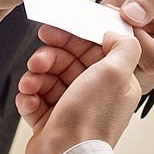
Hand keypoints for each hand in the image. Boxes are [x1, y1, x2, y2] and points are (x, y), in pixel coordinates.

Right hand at [16, 27, 140, 153]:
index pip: (90, 49)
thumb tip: (114, 34)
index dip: (71, 38)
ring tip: (31, 84)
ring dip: (35, 77)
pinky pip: (35, 99)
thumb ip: (124, 46)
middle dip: (48, 57)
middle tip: (38, 60)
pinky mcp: (51, 122)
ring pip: (48, 78)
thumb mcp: (117, 74)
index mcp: (113, 82)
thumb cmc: (90, 121)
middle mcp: (93, 95)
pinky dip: (29, 97)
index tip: (54, 31)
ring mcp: (72, 108)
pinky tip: (29, 100)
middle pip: (66, 61)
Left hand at [102, 0, 153, 92]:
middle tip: (109, 19)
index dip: (135, 40)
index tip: (123, 17)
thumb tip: (132, 15)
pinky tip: (98, 37)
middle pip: (138, 74)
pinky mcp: (127, 77)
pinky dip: (99, 58)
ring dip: (106, 53)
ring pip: (120, 79)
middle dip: (118, 47)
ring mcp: (146, 76)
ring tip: (105, 26)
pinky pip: (109, 77)